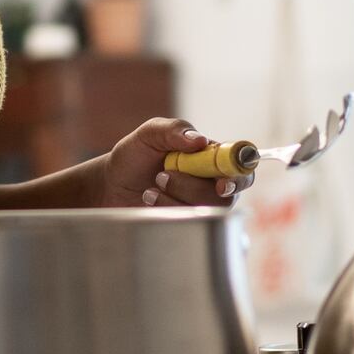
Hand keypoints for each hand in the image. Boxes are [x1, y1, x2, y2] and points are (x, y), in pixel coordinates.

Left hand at [97, 117, 253, 209]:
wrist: (111, 184)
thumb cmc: (134, 155)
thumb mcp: (150, 133)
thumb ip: (174, 130)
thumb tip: (200, 141)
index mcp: (210, 156)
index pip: (242, 165)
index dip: (240, 175)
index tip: (222, 183)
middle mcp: (211, 181)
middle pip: (227, 194)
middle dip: (194, 188)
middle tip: (162, 175)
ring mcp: (199, 204)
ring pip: (205, 210)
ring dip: (174, 198)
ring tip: (150, 188)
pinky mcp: (186, 222)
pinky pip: (189, 223)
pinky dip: (166, 210)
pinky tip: (149, 200)